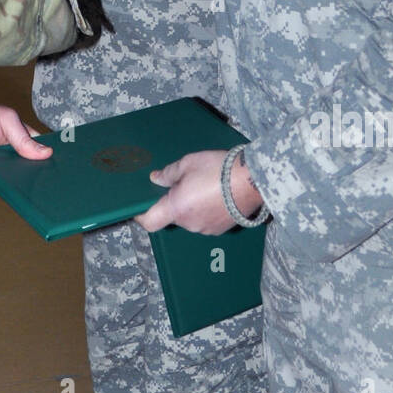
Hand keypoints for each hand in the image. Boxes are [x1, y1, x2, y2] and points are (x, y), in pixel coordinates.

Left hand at [0, 99, 51, 190]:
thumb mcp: (7, 120)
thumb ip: (24, 137)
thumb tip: (46, 153)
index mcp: (23, 142)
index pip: (42, 154)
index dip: (52, 160)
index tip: (66, 169)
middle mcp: (15, 159)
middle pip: (33, 172)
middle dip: (42, 177)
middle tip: (56, 184)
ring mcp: (2, 172)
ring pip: (19, 184)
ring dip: (27, 187)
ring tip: (41, 192)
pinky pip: (1, 190)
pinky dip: (8, 192)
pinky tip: (18, 194)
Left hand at [135, 150, 262, 233]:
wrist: (253, 180)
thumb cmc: (218, 169)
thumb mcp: (188, 163)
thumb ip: (168, 173)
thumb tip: (156, 179)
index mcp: (177, 208)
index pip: (150, 222)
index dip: (141, 216)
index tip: (140, 207)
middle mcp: (190, 223)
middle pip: (173, 216)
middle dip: (175, 201)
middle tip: (183, 182)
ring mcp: (207, 228)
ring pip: (191, 218)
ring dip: (192, 205)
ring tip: (205, 185)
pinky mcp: (222, 228)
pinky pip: (206, 220)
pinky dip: (206, 210)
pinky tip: (216, 194)